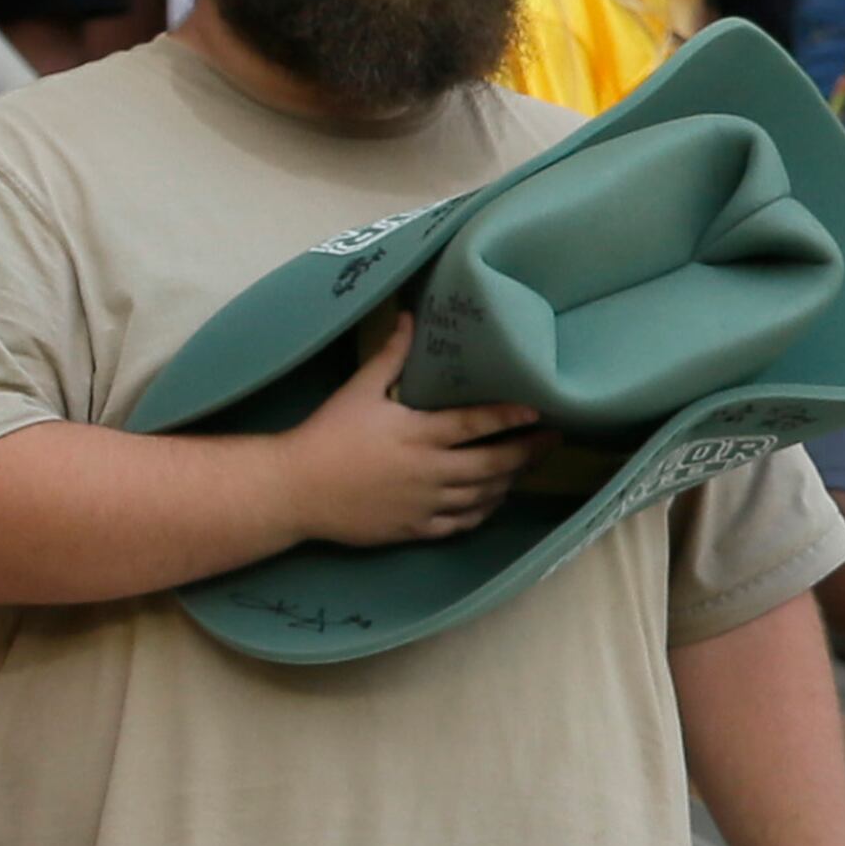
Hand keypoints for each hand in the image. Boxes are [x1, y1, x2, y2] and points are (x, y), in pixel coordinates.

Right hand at [277, 313, 544, 546]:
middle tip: (551, 442)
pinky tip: (490, 503)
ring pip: (482, 496)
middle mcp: (430, 471)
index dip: (511, 417)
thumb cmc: (325, 436)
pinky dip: (481, 513)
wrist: (293, 490)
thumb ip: (390, 355)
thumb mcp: (357, 390)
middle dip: (527, 452)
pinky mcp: (412, 529)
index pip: (478, 423)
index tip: (539, 412)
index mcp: (419, 434)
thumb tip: (409, 316)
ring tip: (523, 469)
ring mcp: (423, 504)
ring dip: (507, 482)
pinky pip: (460, 524)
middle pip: (493, 463)